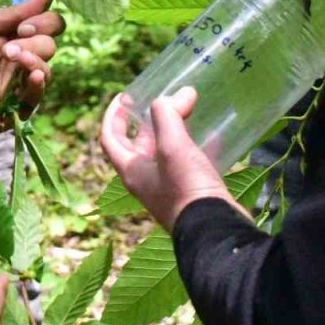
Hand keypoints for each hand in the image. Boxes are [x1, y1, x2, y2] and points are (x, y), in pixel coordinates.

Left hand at [0, 0, 64, 144]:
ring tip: (14, 60)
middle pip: (50, 45)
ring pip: (47, 70)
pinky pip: (38, 96)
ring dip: (35, 61)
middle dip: (35, 42)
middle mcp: (21, 57)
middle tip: (9, 49)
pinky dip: (38, 85)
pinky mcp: (16, 106)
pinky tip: (31, 77)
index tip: (23, 27)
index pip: (49, 24)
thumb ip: (15, 12)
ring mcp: (19, 82)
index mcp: (14, 34)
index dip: (44, 22)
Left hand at [99, 89, 246, 232]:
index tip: (125, 96)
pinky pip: (190, 163)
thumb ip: (168, 116)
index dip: (113, 115)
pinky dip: (198, 146)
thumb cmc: (186, 189)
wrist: (215, 230)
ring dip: (174, 131)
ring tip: (188, 110)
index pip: (110, 138)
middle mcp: (146, 180)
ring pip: (166, 153)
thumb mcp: (172, 147)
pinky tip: (214, 134)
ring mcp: (169, 188)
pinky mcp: (192, 192)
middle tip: (165, 99)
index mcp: (131, 170)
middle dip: (149, 120)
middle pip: (139, 145)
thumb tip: (180, 94)